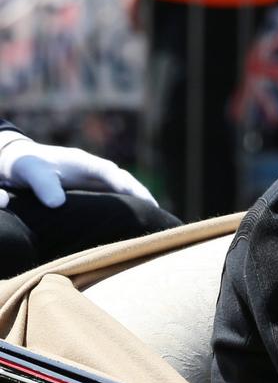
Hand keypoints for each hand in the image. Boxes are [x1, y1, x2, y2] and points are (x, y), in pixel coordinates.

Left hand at [0, 138, 157, 208]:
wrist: (16, 161)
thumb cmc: (25, 165)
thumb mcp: (31, 172)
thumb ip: (43, 185)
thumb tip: (57, 204)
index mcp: (85, 163)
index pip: (113, 174)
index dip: (129, 187)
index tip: (142, 201)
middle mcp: (94, 170)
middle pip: (125, 180)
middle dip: (142, 194)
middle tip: (157, 212)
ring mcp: (93, 179)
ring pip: (121, 189)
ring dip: (136, 201)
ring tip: (151, 219)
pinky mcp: (89, 190)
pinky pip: (112, 197)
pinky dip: (124, 206)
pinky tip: (129, 221)